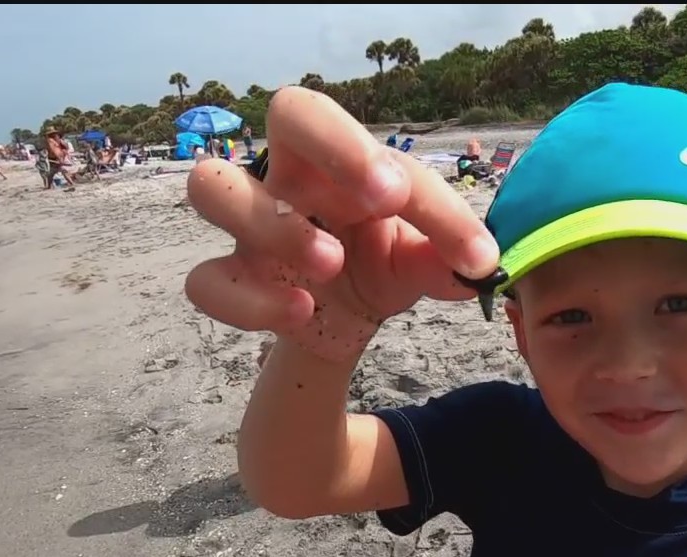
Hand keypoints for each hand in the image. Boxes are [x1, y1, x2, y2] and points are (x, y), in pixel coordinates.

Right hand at [183, 86, 499, 361]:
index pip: (380, 146)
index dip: (411, 183)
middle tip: (384, 196)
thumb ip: (447, 258)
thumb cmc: (382, 261)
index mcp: (345, 158)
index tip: (448, 230)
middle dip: (335, 142)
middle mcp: (292, 174)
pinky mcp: (230, 276)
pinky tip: (300, 311)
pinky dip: (249, 301)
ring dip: (272, 222)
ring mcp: (249, 224)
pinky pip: (204, 280)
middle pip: (287, 109)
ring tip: (331, 263)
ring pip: (212, 185)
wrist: (346, 317)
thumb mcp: (421, 261)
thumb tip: (481, 266)